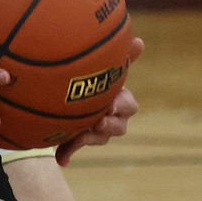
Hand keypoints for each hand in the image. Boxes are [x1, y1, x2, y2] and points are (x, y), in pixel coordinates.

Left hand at [55, 37, 143, 163]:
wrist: (76, 94)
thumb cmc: (98, 78)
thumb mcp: (107, 66)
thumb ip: (123, 56)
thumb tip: (140, 41)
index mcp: (121, 100)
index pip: (128, 105)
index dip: (121, 106)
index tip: (111, 105)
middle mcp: (113, 118)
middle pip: (118, 127)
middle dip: (109, 125)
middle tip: (98, 122)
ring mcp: (97, 131)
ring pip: (99, 138)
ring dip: (90, 138)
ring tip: (79, 136)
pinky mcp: (79, 138)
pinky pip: (74, 147)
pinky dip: (67, 152)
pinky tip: (60, 159)